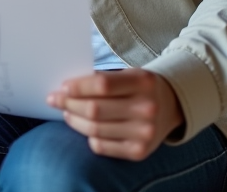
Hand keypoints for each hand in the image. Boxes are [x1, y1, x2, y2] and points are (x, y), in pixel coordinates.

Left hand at [47, 69, 184, 160]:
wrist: (171, 106)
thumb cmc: (140, 87)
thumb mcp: (128, 74)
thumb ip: (102, 81)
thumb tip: (66, 90)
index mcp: (143, 82)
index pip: (102, 85)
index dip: (78, 87)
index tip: (62, 87)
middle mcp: (147, 108)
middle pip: (95, 109)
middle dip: (69, 104)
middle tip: (55, 99)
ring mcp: (145, 133)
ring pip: (95, 129)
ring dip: (74, 120)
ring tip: (67, 112)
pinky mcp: (140, 152)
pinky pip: (102, 146)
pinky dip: (89, 137)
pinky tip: (85, 128)